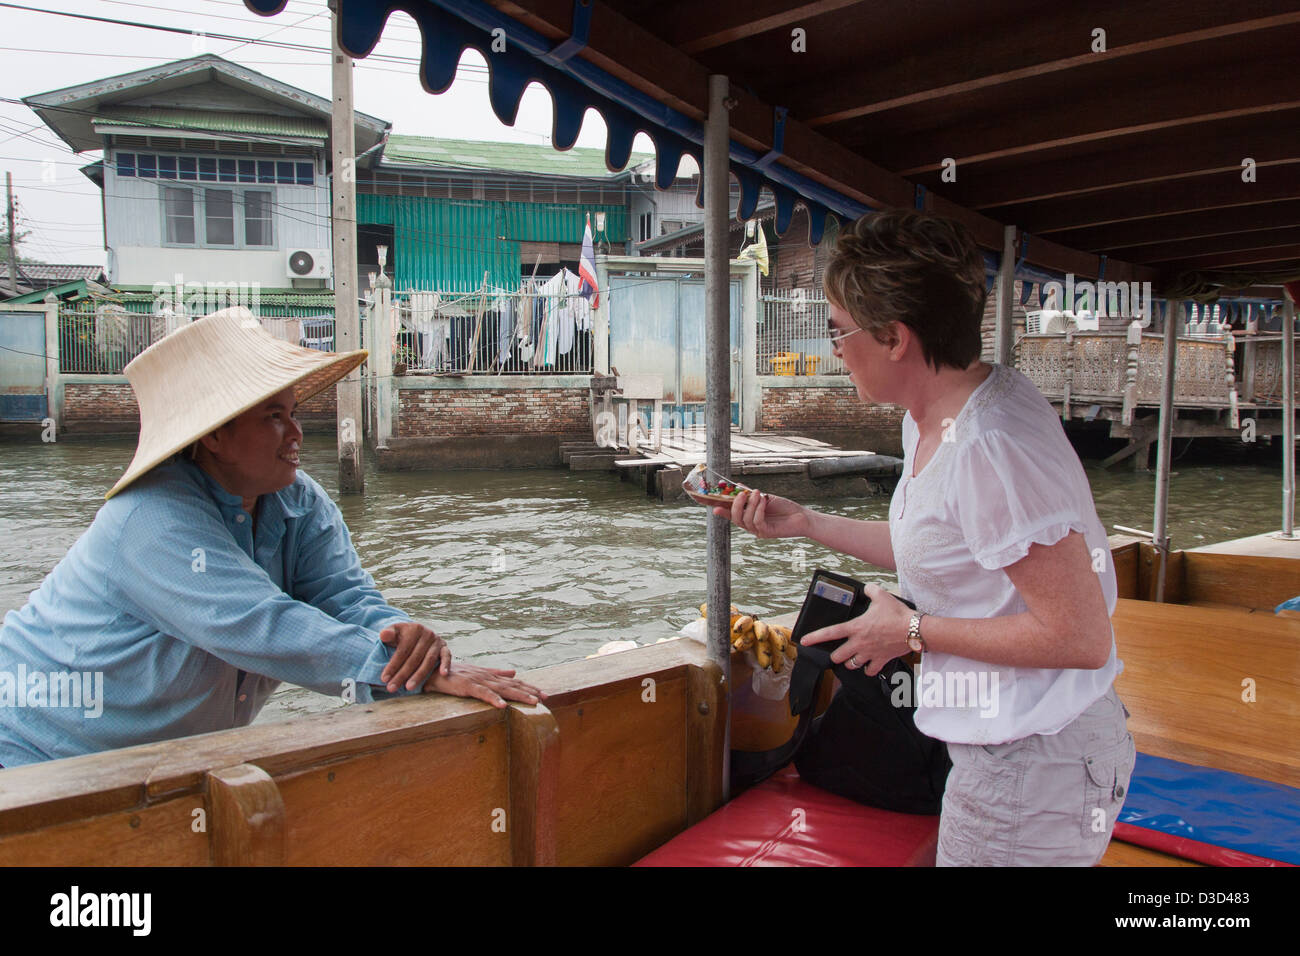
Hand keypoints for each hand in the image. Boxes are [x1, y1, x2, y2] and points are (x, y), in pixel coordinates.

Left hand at [380, 621, 451, 691]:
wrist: (417, 633)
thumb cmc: (403, 636)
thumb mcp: (394, 631)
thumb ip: (387, 633)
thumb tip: (383, 635)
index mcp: (414, 629)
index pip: (402, 651)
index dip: (393, 665)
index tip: (384, 679)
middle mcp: (427, 634)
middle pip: (414, 658)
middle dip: (402, 675)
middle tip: (392, 688)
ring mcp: (437, 641)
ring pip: (428, 661)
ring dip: (419, 675)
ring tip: (409, 688)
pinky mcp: (444, 647)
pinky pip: (447, 656)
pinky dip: (445, 665)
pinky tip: (443, 674)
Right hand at [422, 663, 547, 708]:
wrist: (435, 670)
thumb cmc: (456, 673)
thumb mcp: (479, 673)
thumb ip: (497, 673)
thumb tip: (514, 672)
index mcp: (491, 675)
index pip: (514, 681)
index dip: (529, 687)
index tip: (543, 694)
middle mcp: (488, 677)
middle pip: (513, 685)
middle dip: (530, 691)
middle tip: (546, 698)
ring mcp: (479, 681)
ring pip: (502, 689)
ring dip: (518, 695)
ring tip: (533, 702)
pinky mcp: (467, 686)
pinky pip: (482, 694)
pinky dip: (493, 699)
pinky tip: (503, 706)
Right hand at [713, 489, 810, 538]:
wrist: (802, 517)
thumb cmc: (785, 508)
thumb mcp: (765, 498)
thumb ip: (751, 495)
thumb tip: (737, 485)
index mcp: (748, 516)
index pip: (730, 513)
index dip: (720, 509)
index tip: (710, 504)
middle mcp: (750, 525)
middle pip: (734, 517)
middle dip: (734, 504)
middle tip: (740, 493)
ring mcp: (757, 530)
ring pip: (745, 519)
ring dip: (750, 504)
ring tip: (758, 493)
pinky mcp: (766, 533)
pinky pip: (757, 521)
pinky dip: (759, 509)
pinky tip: (764, 501)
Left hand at [800, 583, 912, 676]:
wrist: (914, 630)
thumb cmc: (897, 613)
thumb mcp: (881, 596)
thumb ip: (870, 590)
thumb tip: (866, 588)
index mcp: (856, 627)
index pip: (830, 633)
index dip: (815, 637)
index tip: (804, 641)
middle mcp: (859, 643)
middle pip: (838, 656)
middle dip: (835, 655)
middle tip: (838, 652)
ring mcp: (869, 654)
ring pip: (852, 665)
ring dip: (850, 662)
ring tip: (852, 658)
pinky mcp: (881, 660)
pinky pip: (869, 671)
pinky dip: (868, 670)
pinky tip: (869, 665)